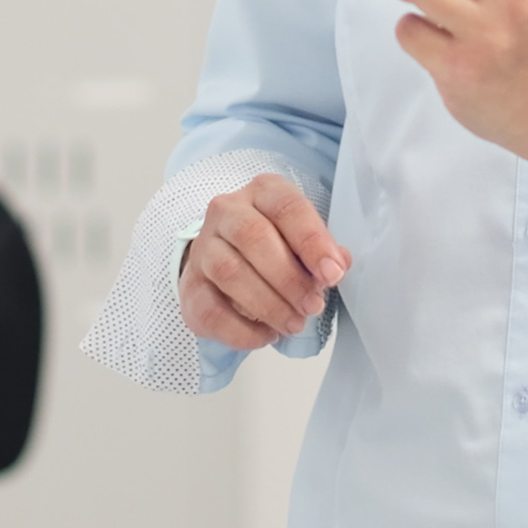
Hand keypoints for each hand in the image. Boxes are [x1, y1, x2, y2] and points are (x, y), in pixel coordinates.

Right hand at [178, 172, 349, 352]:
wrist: (225, 262)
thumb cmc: (275, 247)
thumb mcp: (303, 240)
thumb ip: (323, 250)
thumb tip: (337, 265)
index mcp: (262, 192)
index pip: (287, 207)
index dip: (312, 242)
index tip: (332, 274)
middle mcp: (226, 212)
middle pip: (254, 237)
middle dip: (289, 278)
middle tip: (313, 306)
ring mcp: (203, 248)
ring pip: (229, 272)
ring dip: (268, 304)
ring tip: (294, 323)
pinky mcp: (190, 286)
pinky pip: (211, 310)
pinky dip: (242, 330)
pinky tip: (267, 335)